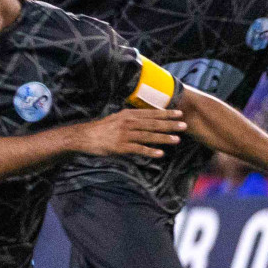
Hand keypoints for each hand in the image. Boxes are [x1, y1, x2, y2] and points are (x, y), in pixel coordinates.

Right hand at [70, 108, 186, 157]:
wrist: (84, 137)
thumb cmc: (101, 129)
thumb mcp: (117, 118)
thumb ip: (131, 118)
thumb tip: (147, 118)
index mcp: (128, 114)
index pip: (151, 113)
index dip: (166, 113)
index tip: (179, 113)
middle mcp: (127, 122)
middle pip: (152, 124)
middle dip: (169, 124)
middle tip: (184, 125)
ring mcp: (124, 135)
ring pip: (148, 136)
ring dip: (163, 138)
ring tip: (176, 139)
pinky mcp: (120, 147)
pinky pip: (138, 149)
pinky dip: (149, 151)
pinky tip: (160, 153)